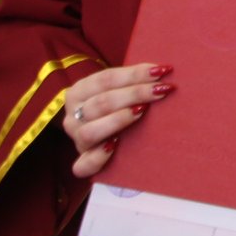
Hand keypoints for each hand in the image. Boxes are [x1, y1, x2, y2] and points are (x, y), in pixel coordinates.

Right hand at [59, 62, 172, 178]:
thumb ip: (133, 81)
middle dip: (134, 94)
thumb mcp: (119, 89)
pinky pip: (83, 165)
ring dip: (118, 120)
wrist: (104, 132)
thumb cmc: (117, 105)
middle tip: (161, 90)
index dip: (134, 74)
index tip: (161, 71)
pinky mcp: (81, 163)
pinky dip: (98, 156)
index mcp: (79, 92)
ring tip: (141, 111)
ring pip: (90, 131)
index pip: (105, 79)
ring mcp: (76, 141)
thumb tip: (163, 70)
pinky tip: (115, 145)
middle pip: (101, 103)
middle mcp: (72, 116)